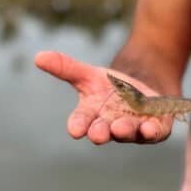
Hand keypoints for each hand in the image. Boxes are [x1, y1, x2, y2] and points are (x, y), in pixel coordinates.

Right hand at [35, 51, 172, 144]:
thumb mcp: (90, 74)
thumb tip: (37, 57)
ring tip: (120, 127)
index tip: (74, 130)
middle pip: (103, 130)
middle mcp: (110, 124)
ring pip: (127, 132)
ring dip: (123, 130)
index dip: (78, 125)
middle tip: (97, 134)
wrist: (142, 89)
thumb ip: (66, 68)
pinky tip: (150, 128)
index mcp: (92, 114)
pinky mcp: (152, 128)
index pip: (81, 120)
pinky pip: (152, 132)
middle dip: (100, 132)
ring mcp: (132, 128)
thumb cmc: (112, 87)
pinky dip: (151, 131)